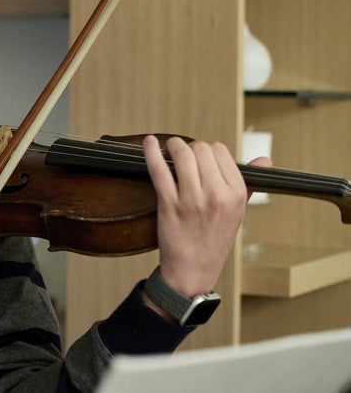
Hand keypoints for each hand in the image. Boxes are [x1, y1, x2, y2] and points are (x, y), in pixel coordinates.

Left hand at [142, 135, 271, 298]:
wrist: (193, 271)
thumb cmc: (214, 239)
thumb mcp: (238, 213)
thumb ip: (250, 183)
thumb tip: (265, 160)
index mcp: (237, 194)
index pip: (220, 151)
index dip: (208, 151)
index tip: (200, 158)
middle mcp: (217, 195)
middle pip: (201, 149)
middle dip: (190, 147)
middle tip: (182, 154)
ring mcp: (192, 200)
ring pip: (182, 155)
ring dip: (173, 146)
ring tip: (168, 148)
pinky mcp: (169, 205)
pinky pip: (159, 170)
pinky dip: (150, 153)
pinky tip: (149, 143)